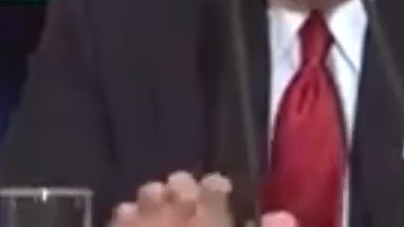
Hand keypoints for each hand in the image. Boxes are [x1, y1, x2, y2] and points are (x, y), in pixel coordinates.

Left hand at [108, 172, 295, 226]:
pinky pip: (122, 213)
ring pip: (149, 192)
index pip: (216, 186)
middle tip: (194, 211)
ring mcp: (139, 221)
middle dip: (187, 192)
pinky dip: (131, 218)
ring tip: (165, 219)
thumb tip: (281, 216)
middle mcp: (173, 210)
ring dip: (158, 202)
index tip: (223, 200)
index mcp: (208, 220)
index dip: (219, 192)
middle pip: (180, 183)